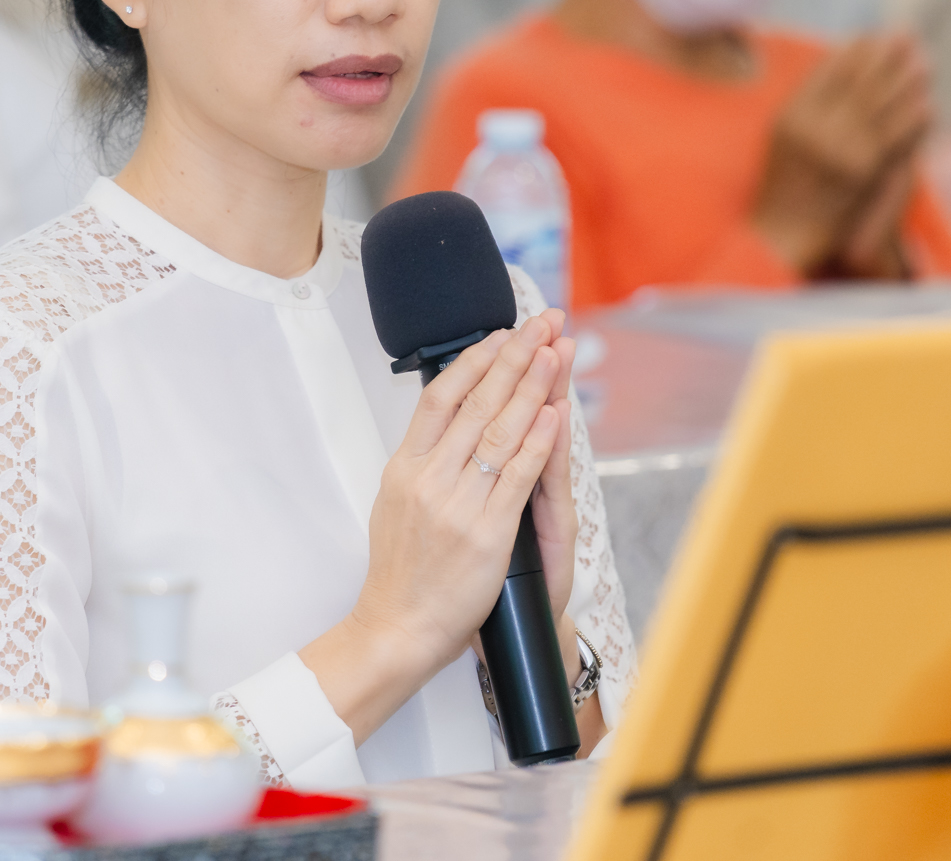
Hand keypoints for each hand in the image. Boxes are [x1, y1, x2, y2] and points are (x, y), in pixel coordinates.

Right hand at [302, 311, 577, 744]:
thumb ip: (421, 460)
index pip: (440, 397)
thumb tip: (442, 416)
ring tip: (555, 354)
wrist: (397, 628)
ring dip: (533, 388)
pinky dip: (538, 444)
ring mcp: (458, 506)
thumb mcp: (394, 502)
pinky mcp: (487, 534)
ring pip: (500, 432)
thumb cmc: (400, 571)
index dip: (474, 360)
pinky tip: (555, 416)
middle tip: (541, 323)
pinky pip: (516, 478)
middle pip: (477, 403)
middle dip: (515, 357)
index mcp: (405, 468)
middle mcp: (430, 480)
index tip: (501, 334)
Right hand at [752, 33, 932, 273]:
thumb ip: (806, 107)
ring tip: (926, 61)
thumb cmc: (782, 187)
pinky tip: (928, 103)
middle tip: (908, 33)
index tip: (875, 36)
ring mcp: (840, 147)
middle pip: (860, 80)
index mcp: (792, 114)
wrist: (781, 234)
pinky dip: (913, 118)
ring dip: (907, 80)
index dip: (856, 50)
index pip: (829, 71)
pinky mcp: (863, 170)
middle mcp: (815, 126)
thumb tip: (839, 70)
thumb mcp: (781, 138)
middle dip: (887, 55)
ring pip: (882, 104)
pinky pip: (894, 137)